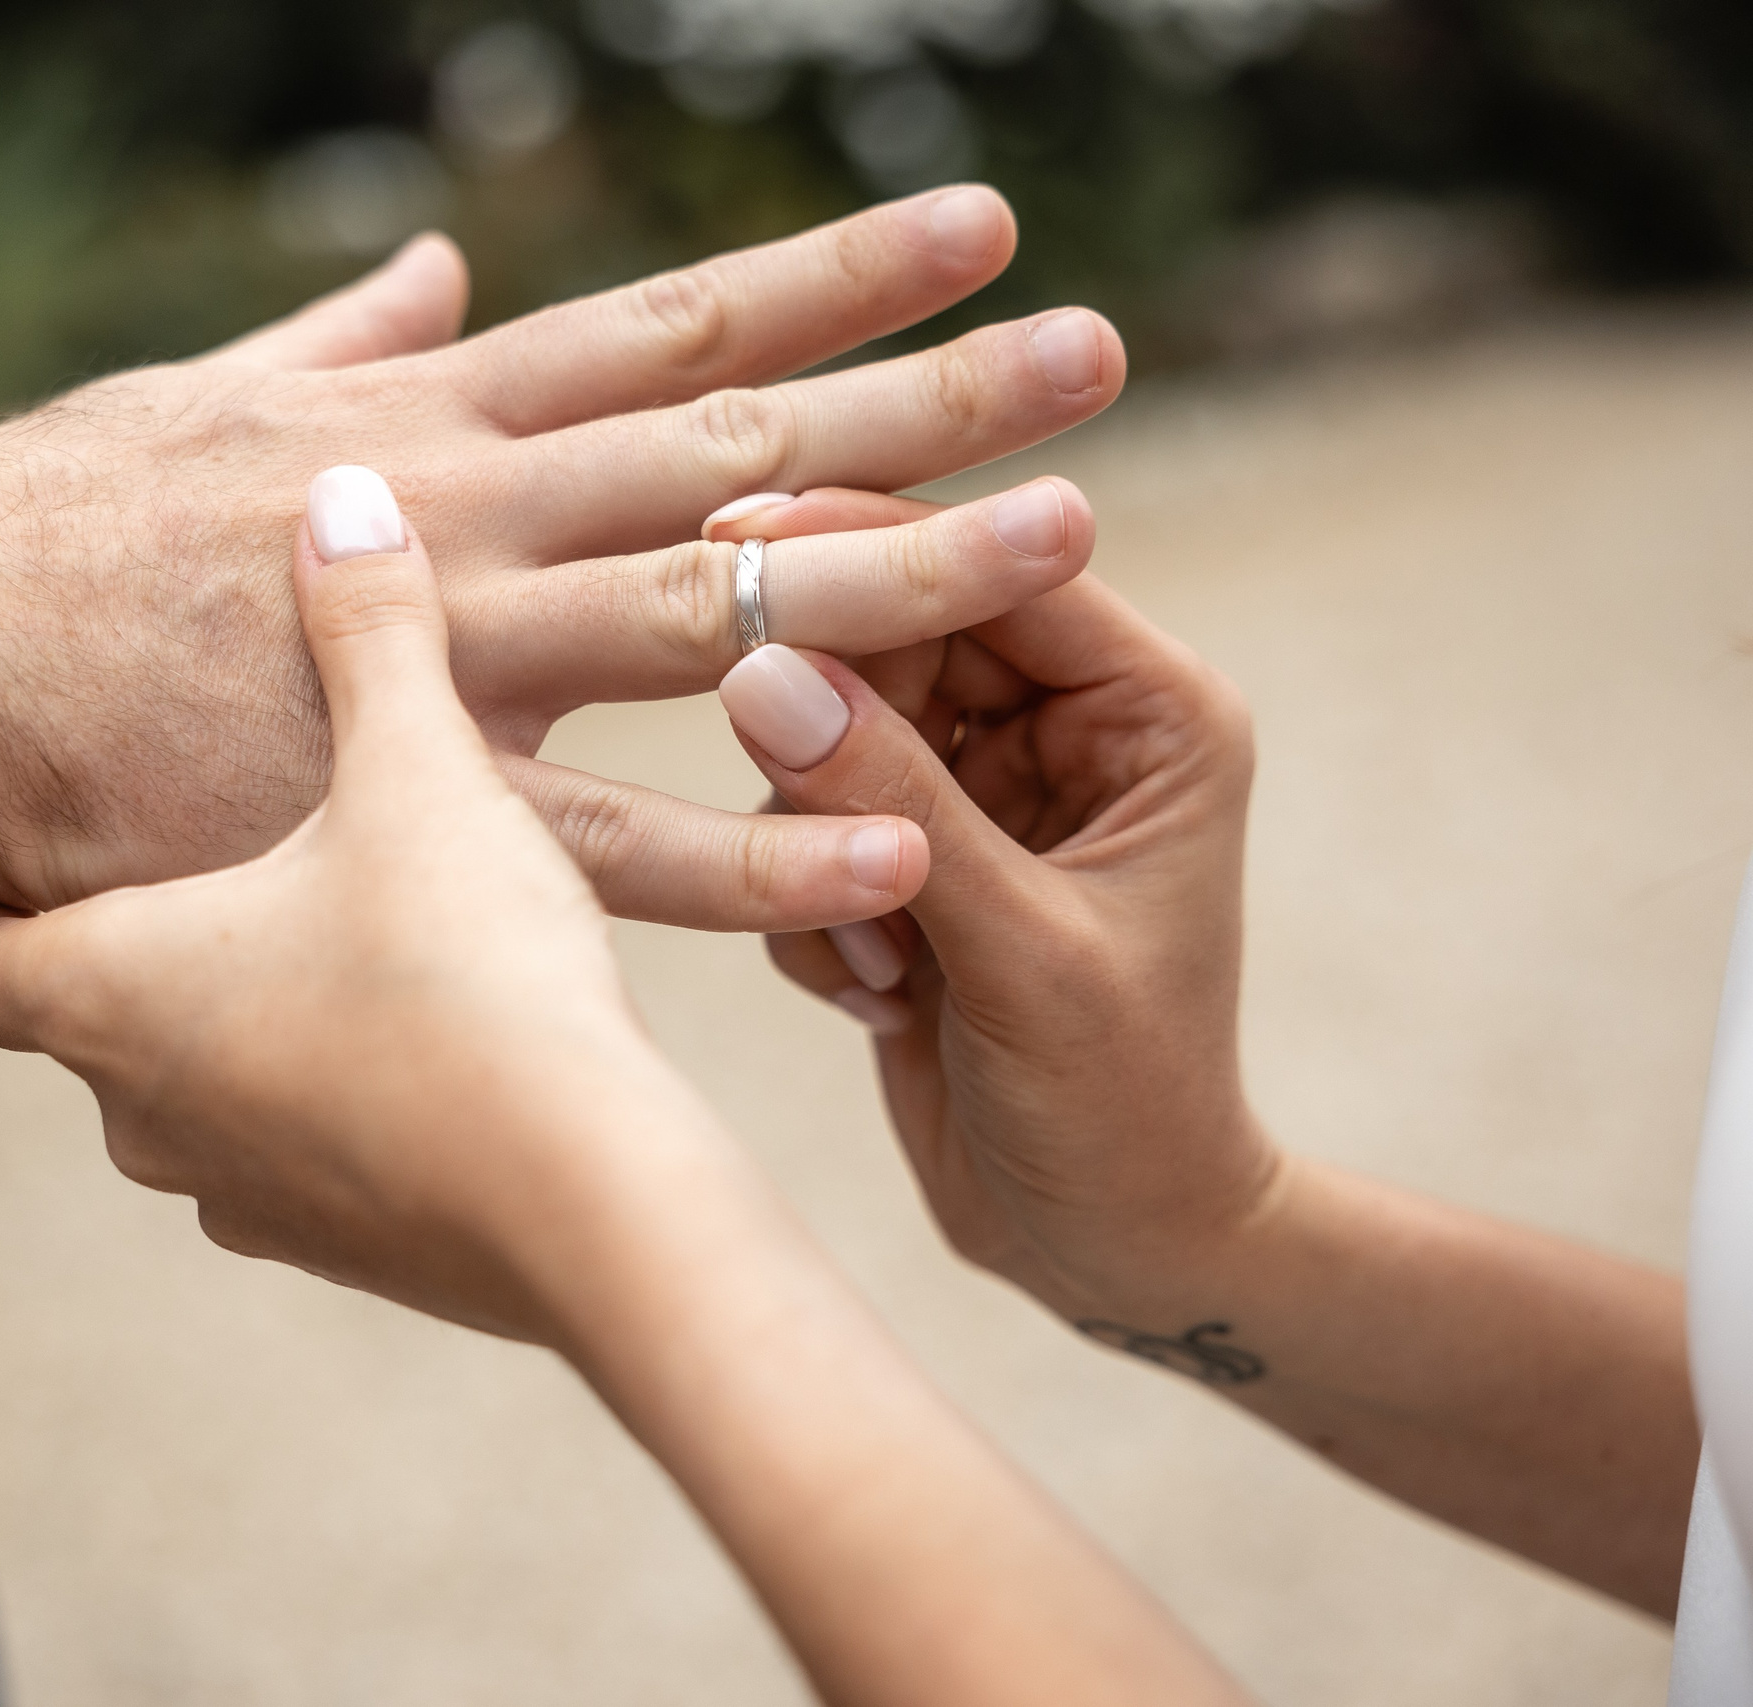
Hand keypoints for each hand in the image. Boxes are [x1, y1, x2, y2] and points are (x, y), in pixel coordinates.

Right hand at [0, 186, 1123, 930]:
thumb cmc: (38, 537)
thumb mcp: (206, 396)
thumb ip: (350, 336)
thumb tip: (436, 267)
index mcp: (428, 419)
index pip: (668, 328)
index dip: (829, 276)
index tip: (976, 229)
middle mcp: (471, 513)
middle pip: (735, 443)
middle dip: (924, 397)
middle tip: (1095, 361)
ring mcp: (451, 662)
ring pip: (711, 610)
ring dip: (894, 575)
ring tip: (1066, 545)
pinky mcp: (406, 822)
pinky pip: (614, 849)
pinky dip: (754, 852)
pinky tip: (894, 848)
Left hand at [0, 469, 896, 1339]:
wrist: (598, 1214)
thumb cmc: (469, 984)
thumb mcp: (417, 777)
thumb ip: (370, 635)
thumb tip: (339, 496)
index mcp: (107, 987)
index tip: (13, 822)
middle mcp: (138, 1109)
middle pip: (79, 1005)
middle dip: (135, 922)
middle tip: (192, 828)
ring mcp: (238, 1194)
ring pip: (194, 1081)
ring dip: (242, 1006)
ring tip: (327, 920)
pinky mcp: (340, 1244)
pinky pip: (296, 1143)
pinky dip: (330, 1078)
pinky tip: (424, 1019)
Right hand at [707, 495, 1268, 1319]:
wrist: (1108, 1247)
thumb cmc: (1122, 1106)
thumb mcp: (1020, 952)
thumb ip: (893, 805)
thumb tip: (760, 668)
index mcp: (1146, 713)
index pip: (999, 573)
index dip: (872, 545)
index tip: (733, 537)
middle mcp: (1061, 731)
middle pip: (896, 640)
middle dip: (833, 735)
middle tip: (772, 785)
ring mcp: (976, 796)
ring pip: (829, 733)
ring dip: (820, 846)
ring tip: (882, 961)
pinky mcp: (905, 860)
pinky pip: (803, 825)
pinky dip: (813, 908)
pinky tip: (881, 997)